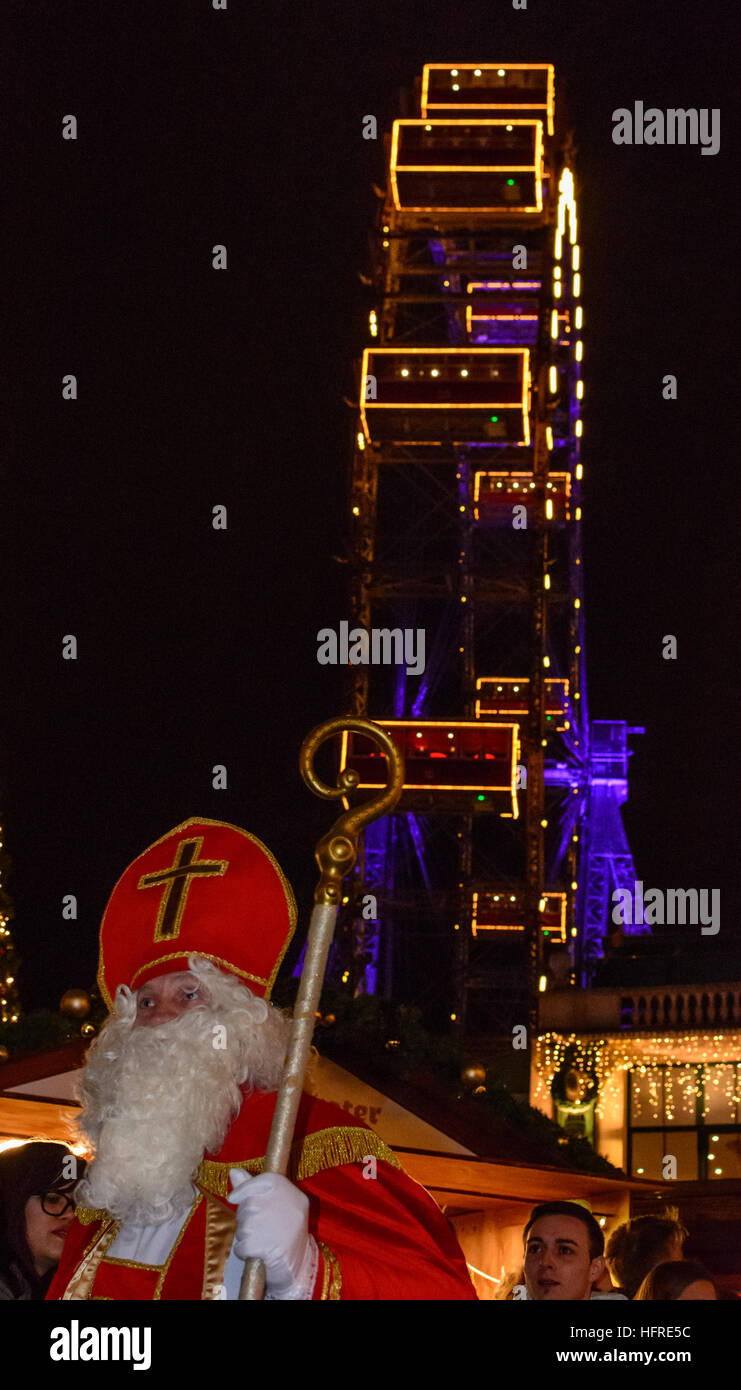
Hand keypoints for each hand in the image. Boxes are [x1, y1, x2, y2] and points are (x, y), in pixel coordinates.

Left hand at [227, 1169, 316, 1298]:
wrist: (301, 1264)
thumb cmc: (285, 1230)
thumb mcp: (275, 1203)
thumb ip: (254, 1187)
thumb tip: (233, 1172)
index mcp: (288, 1191)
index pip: (260, 1181)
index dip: (243, 1189)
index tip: (233, 1198)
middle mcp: (284, 1204)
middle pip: (248, 1205)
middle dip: (246, 1218)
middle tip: (259, 1228)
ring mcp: (275, 1225)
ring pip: (243, 1227)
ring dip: (245, 1236)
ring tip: (261, 1240)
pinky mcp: (268, 1247)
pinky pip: (242, 1246)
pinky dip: (244, 1252)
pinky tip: (256, 1252)